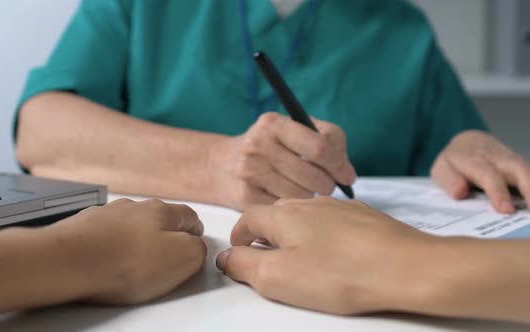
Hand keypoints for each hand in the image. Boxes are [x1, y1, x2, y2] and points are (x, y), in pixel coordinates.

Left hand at [53, 198, 206, 304]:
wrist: (68, 262)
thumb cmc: (126, 262)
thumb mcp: (182, 259)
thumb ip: (197, 250)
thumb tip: (197, 247)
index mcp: (161, 211)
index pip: (188, 217)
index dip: (195, 231)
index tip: (195, 241)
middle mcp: (133, 207)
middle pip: (157, 219)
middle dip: (164, 235)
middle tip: (165, 257)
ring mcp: (105, 215)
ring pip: (129, 225)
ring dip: (135, 239)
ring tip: (133, 261)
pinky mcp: (82, 228)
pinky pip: (104, 235)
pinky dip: (109, 245)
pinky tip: (106, 261)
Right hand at [211, 112, 355, 209]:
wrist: (220, 165)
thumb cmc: (267, 148)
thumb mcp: (290, 132)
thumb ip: (325, 143)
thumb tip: (348, 175)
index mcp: (274, 123)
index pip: (321, 146)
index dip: (339, 163)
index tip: (345, 174)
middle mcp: (259, 144)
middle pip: (315, 176)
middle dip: (327, 184)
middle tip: (324, 185)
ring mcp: (250, 171)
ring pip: (302, 196)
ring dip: (310, 197)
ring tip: (302, 188)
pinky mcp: (245, 196)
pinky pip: (285, 209)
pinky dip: (292, 208)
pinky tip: (286, 198)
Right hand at [216, 197, 436, 314]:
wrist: (407, 267)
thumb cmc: (341, 274)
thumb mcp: (277, 278)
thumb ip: (243, 266)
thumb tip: (226, 257)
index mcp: (283, 214)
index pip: (247, 218)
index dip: (238, 238)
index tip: (239, 255)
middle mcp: (309, 204)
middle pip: (276, 215)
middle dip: (265, 236)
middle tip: (267, 262)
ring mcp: (340, 208)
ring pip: (305, 218)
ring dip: (295, 236)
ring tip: (302, 261)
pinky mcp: (364, 218)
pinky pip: (332, 224)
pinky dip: (323, 238)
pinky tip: (335, 257)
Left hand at [432, 130, 529, 212]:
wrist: (470, 142)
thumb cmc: (454, 161)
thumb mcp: (442, 168)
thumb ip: (449, 180)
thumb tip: (460, 193)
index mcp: (475, 161)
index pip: (489, 176)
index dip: (498, 192)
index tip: (506, 210)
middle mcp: (499, 159)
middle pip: (520, 171)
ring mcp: (514, 162)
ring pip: (529, 173)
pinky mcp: (523, 167)